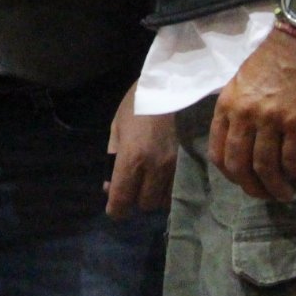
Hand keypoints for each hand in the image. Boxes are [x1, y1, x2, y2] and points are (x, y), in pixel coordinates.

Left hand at [104, 87, 175, 218]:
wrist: (171, 86)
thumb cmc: (137, 104)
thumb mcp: (116, 128)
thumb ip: (112, 159)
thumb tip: (109, 187)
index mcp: (133, 157)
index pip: (122, 198)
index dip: (115, 210)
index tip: (114, 210)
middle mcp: (155, 166)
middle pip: (144, 204)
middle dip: (134, 201)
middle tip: (130, 190)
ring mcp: (174, 166)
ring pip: (163, 200)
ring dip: (152, 196)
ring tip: (146, 183)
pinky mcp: (187, 162)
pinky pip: (175, 189)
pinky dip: (166, 190)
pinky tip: (161, 179)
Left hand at [208, 27, 295, 201]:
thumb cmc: (279, 54)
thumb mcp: (246, 80)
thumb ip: (242, 107)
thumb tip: (248, 138)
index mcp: (228, 104)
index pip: (219, 151)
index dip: (231, 174)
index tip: (244, 181)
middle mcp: (244, 114)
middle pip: (239, 165)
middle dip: (252, 187)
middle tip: (266, 194)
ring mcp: (270, 119)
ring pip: (265, 167)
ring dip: (275, 187)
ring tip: (285, 192)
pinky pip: (293, 158)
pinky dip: (295, 171)